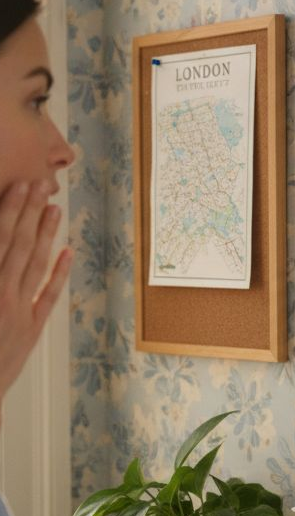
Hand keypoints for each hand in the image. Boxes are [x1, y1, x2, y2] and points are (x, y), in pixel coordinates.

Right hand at [0, 181, 71, 412]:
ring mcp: (19, 313)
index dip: (9, 210)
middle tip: (40, 185)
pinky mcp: (31, 330)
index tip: (19, 186)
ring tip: (54, 209)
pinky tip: (67, 252)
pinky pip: (47, 296)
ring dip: (46, 235)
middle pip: (19, 246)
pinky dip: (58, 273)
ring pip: (36, 266)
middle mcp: (1, 295)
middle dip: (29, 213)